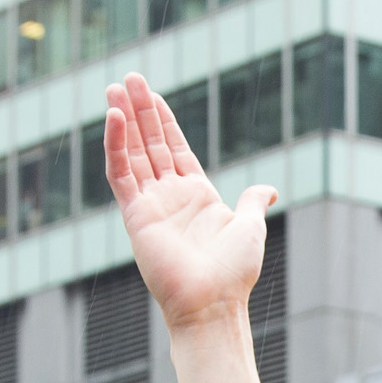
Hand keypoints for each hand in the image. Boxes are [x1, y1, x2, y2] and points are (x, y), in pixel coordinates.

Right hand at [108, 76, 273, 382]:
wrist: (213, 304)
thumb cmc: (233, 273)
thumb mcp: (249, 227)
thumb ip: (251, 201)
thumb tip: (267, 189)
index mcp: (196, 195)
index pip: (174, 148)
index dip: (163, 120)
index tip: (150, 93)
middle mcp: (170, 197)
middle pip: (150, 144)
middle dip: (139, 111)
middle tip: (126, 78)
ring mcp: (150, 205)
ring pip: (132, 153)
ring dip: (123, 120)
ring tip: (114, 88)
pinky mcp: (136, 216)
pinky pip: (121, 174)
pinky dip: (116, 146)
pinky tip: (113, 118)